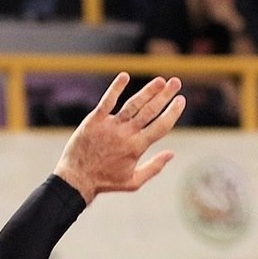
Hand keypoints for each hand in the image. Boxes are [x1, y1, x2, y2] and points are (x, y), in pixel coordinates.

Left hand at [53, 73, 186, 203]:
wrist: (76, 179)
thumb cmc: (106, 182)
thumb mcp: (133, 182)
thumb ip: (154, 167)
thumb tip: (171, 154)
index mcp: (137, 148)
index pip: (161, 126)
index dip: (172, 112)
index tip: (181, 100)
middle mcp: (125, 134)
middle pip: (150, 111)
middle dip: (165, 95)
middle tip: (176, 82)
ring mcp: (110, 126)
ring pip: (132, 104)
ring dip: (148, 91)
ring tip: (160, 80)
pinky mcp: (94, 120)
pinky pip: (107, 101)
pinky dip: (116, 88)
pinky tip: (124, 76)